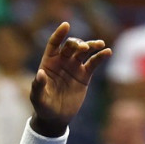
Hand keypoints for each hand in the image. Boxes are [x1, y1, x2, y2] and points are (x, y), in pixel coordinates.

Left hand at [30, 22, 110, 136]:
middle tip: (83, 48)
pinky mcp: (85, 75)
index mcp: (48, 63)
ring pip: (84, 51)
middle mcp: (62, 62)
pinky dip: (101, 56)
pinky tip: (107, 52)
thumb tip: (40, 74)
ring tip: (99, 45)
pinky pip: (94, 62)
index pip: (54, 44)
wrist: (55, 118)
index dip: (59, 34)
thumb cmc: (43, 107)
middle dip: (77, 44)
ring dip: (91, 45)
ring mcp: (74, 67)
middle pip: (70, 46)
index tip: (66, 25)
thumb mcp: (37, 98)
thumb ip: (38, 86)